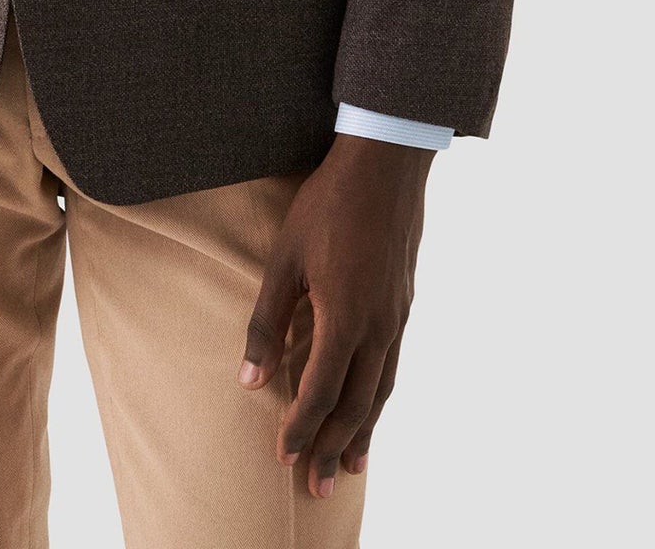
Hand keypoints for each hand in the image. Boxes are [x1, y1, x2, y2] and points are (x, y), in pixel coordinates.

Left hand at [239, 134, 431, 496]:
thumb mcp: (284, 260)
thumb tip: (250, 379)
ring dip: (363, 433)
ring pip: (380, 392)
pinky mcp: (404, 305)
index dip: (300, 429)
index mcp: (344, 319)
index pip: (319, 393)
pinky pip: (392, 368)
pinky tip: (370, 407)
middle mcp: (378, 328)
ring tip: (352, 467)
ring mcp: (397, 318)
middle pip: (355, 406)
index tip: (283, 457)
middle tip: (318, 487)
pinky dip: (378, 399)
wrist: (385, 166)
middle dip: (334, 449)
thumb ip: (267, 322)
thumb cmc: (326, 207)